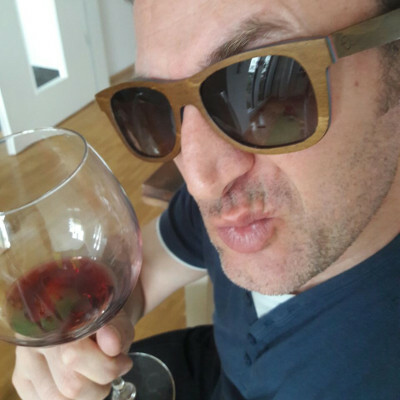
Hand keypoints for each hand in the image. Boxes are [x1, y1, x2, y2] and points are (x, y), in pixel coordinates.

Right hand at [12, 309, 134, 399]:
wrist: (95, 311)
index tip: (123, 361)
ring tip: (96, 377)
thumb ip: (117, 330)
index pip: (74, 357)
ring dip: (86, 396)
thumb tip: (111, 344)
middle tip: (112, 370)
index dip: (107, 366)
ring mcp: (23, 358)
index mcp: (57, 314)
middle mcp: (33, 336)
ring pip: (56, 399)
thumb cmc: (107, 316)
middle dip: (100, 384)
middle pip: (68, 384)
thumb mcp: (119, 319)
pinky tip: (80, 381)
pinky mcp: (22, 377)